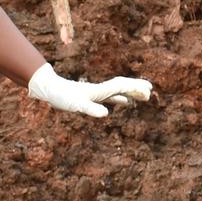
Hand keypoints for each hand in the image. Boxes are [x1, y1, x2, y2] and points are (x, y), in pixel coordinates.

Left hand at [27, 63, 152, 117]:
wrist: (50, 88)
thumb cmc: (62, 97)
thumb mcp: (76, 105)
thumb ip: (90, 109)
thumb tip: (106, 114)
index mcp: (100, 91)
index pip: (122, 87)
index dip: (135, 88)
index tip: (148, 90)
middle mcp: (101, 90)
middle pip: (123, 86)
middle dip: (137, 88)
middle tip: (151, 90)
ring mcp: (98, 93)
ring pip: (119, 91)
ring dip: (132, 92)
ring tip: (144, 95)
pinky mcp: (92, 97)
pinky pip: (112, 96)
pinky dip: (121, 98)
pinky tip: (124, 102)